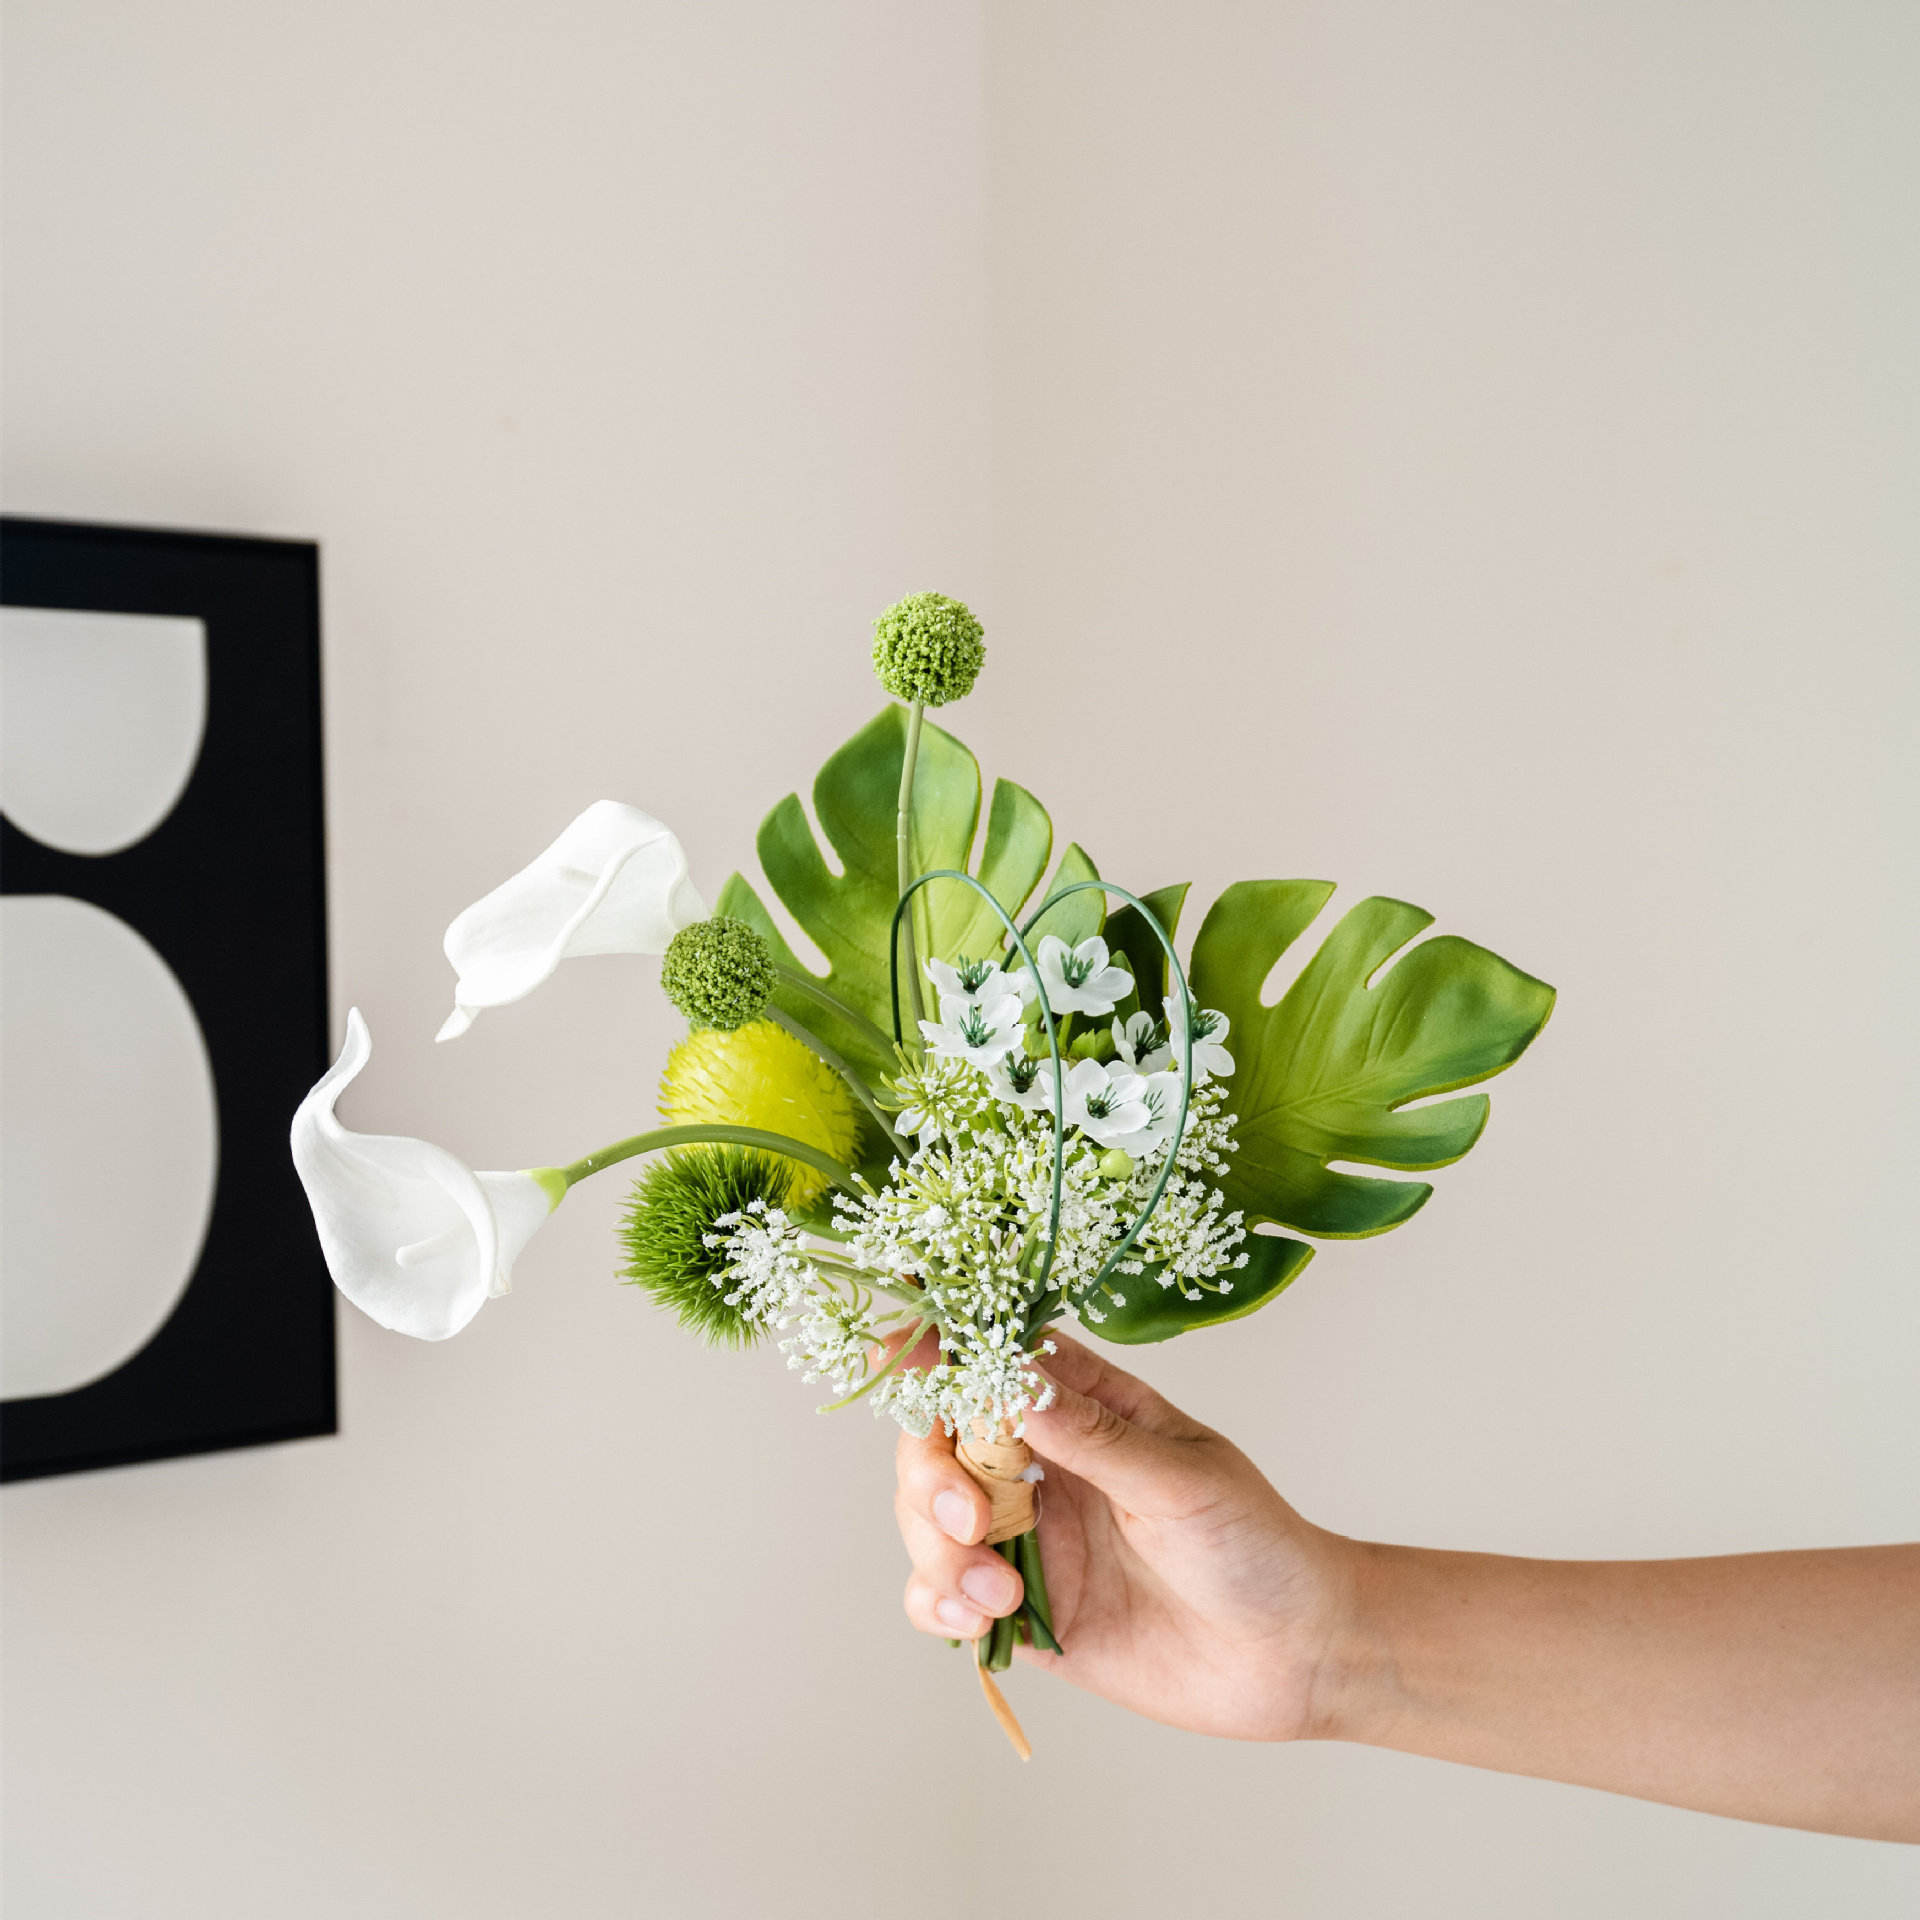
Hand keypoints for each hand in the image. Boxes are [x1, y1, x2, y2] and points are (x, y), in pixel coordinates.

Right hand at [893, 1331, 1357, 1741]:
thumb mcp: (1180, 1477)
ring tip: (997, 1592)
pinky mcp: (1024, 1610)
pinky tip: (981, 1621)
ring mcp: (1029, 1538)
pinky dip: (940, 1605)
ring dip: (937, 1549)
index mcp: (1085, 1410)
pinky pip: (944, 1597)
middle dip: (930, 1474)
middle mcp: (1044, 1466)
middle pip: (938, 1442)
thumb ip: (1091, 1437)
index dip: (940, 1350)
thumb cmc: (1255, 1543)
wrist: (1294, 1656)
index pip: (996, 1362)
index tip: (896, 1351)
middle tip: (970, 1516)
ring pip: (929, 1519)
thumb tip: (1010, 1381)